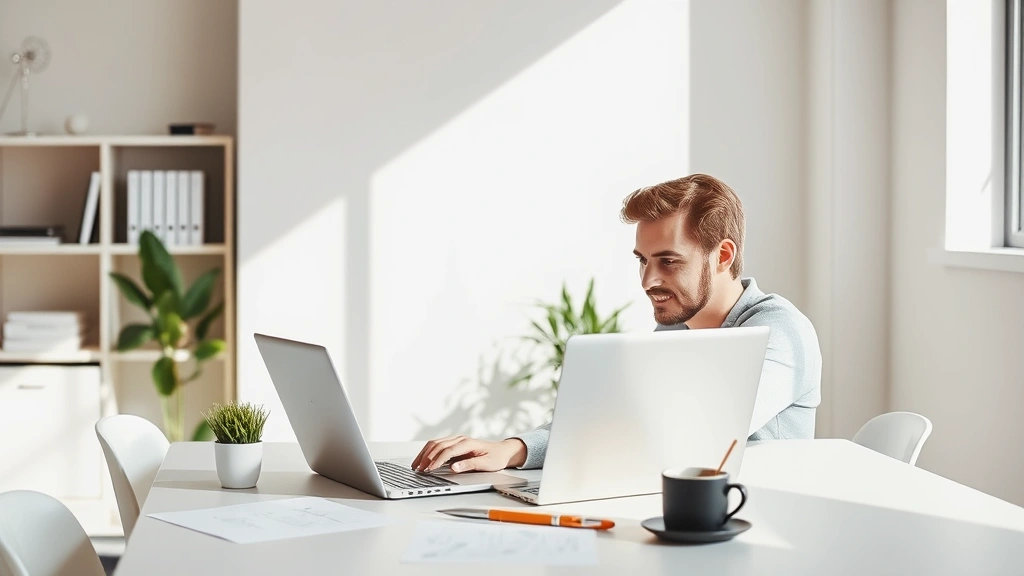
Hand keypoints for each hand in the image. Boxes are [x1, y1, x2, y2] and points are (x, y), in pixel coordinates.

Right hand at [411, 436, 526, 472]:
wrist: (502, 451)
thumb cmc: (495, 457)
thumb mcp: (486, 464)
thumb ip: (470, 465)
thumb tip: (454, 467)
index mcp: (468, 443)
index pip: (448, 450)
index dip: (437, 460)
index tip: (429, 469)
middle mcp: (460, 439)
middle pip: (438, 445)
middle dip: (427, 457)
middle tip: (419, 469)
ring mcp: (456, 439)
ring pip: (435, 443)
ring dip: (424, 453)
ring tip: (416, 465)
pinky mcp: (454, 443)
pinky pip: (437, 444)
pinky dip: (428, 451)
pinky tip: (422, 459)